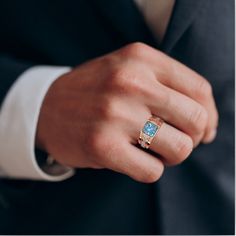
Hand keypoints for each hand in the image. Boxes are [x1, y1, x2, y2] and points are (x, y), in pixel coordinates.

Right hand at [36, 42, 217, 182]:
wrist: (46, 106)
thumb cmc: (96, 92)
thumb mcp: (129, 71)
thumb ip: (169, 89)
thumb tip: (209, 126)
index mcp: (140, 59)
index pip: (199, 90)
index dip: (209, 115)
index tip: (204, 130)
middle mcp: (130, 82)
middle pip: (195, 120)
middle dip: (192, 138)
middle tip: (175, 140)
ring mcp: (115, 114)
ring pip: (179, 149)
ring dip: (171, 155)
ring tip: (152, 149)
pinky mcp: (102, 146)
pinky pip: (152, 171)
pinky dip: (149, 169)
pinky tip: (134, 159)